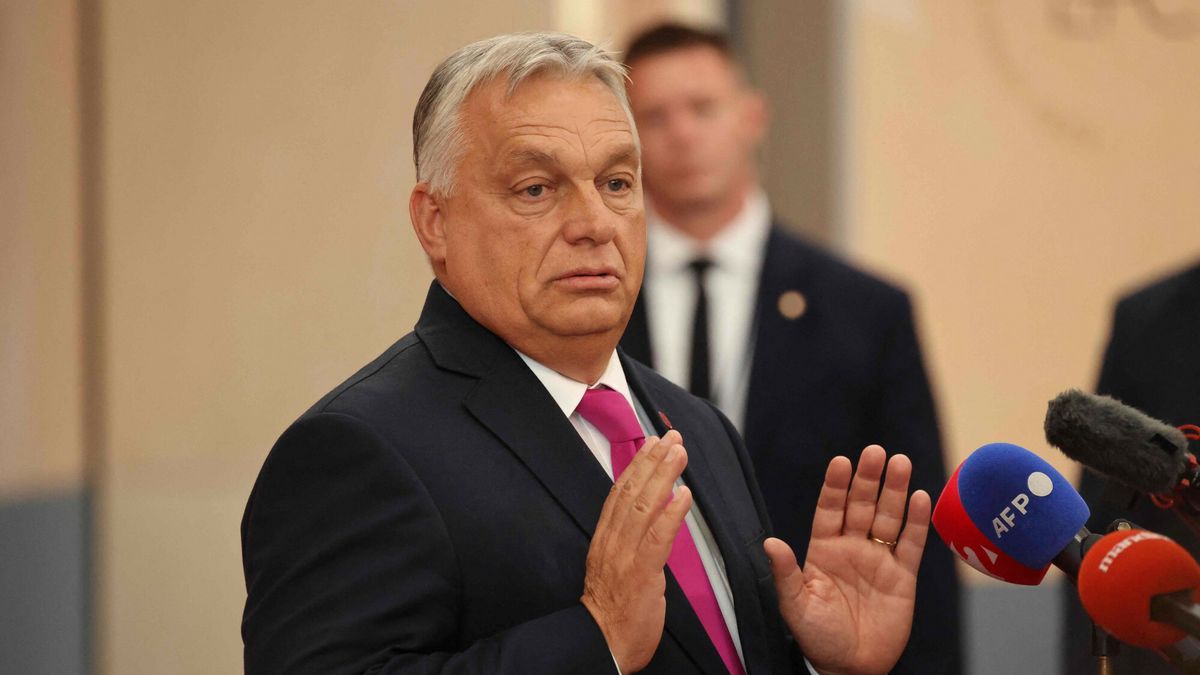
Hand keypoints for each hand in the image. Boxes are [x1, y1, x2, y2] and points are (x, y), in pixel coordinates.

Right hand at [581, 430, 692, 672]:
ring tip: (679, 453)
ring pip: (644, 507)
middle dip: (652, 461)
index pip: (619, 493)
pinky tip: (684, 495)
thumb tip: (646, 523)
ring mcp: (625, 555)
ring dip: (664, 476)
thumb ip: (628, 543)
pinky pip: (658, 538)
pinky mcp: (641, 573)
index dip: (636, 466)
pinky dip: (671, 514)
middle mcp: (612, 541)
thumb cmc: (613, 610)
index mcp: (605, 539)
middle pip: (631, 492)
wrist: (603, 643)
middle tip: (671, 437)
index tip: (651, 443)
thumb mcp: (615, 568)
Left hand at [765, 445, 930, 674]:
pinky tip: (920, 498)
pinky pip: (911, 544)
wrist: (852, 667)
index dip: (836, 487)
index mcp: (823, 550)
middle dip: (868, 480)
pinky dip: (917, 522)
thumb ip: (786, 574)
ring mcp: (878, 560)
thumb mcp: (796, 605)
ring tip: (900, 463)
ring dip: (894, 491)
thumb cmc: (818, 637)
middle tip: (876, 453)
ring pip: (888, 518)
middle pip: (861, 506)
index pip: (830, 510)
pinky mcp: (903, 577)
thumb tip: (770, 543)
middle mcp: (851, 548)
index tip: (841, 462)